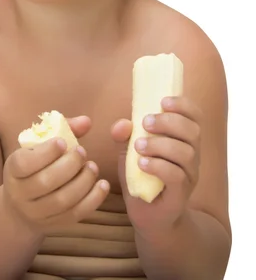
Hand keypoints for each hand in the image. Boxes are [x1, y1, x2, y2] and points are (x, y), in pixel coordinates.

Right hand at [3, 116, 109, 231]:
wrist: (20, 207)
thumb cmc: (33, 167)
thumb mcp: (38, 147)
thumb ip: (63, 129)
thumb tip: (86, 121)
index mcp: (13, 170)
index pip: (24, 163)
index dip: (45, 153)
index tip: (63, 142)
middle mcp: (20, 194)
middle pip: (45, 182)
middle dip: (69, 165)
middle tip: (82, 152)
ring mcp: (36, 213)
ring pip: (61, 201)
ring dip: (82, 182)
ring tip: (93, 167)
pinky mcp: (53, 225)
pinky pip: (74, 215)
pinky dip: (92, 200)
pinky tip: (102, 185)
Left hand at [111, 96, 201, 237]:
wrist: (148, 216)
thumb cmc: (140, 177)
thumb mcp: (128, 152)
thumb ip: (124, 136)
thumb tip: (121, 124)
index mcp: (183, 140)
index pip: (195, 117)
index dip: (183, 105)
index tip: (163, 101)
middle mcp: (192, 156)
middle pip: (192, 131)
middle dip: (168, 122)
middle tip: (145, 122)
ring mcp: (189, 176)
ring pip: (186, 153)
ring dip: (160, 144)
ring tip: (139, 145)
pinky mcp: (180, 196)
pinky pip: (177, 176)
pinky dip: (159, 166)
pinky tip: (141, 163)